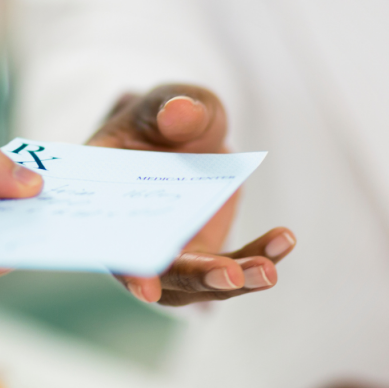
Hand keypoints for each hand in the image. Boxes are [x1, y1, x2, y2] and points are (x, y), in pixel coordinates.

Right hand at [89, 84, 295, 304]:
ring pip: (198, 280)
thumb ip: (172, 105)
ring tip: (267, 270)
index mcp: (106, 199)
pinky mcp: (206, 254)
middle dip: (193, 276)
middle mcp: (134, 236)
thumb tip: (178, 114)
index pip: (106, 239)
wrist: (189, 135)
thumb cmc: (166, 116)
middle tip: (228, 275)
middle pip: (157, 273)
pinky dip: (260, 257)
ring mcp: (171, 251)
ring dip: (234, 280)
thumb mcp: (170, 100)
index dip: (125, 267)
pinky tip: (283, 240)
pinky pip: (233, 265)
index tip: (147, 287)